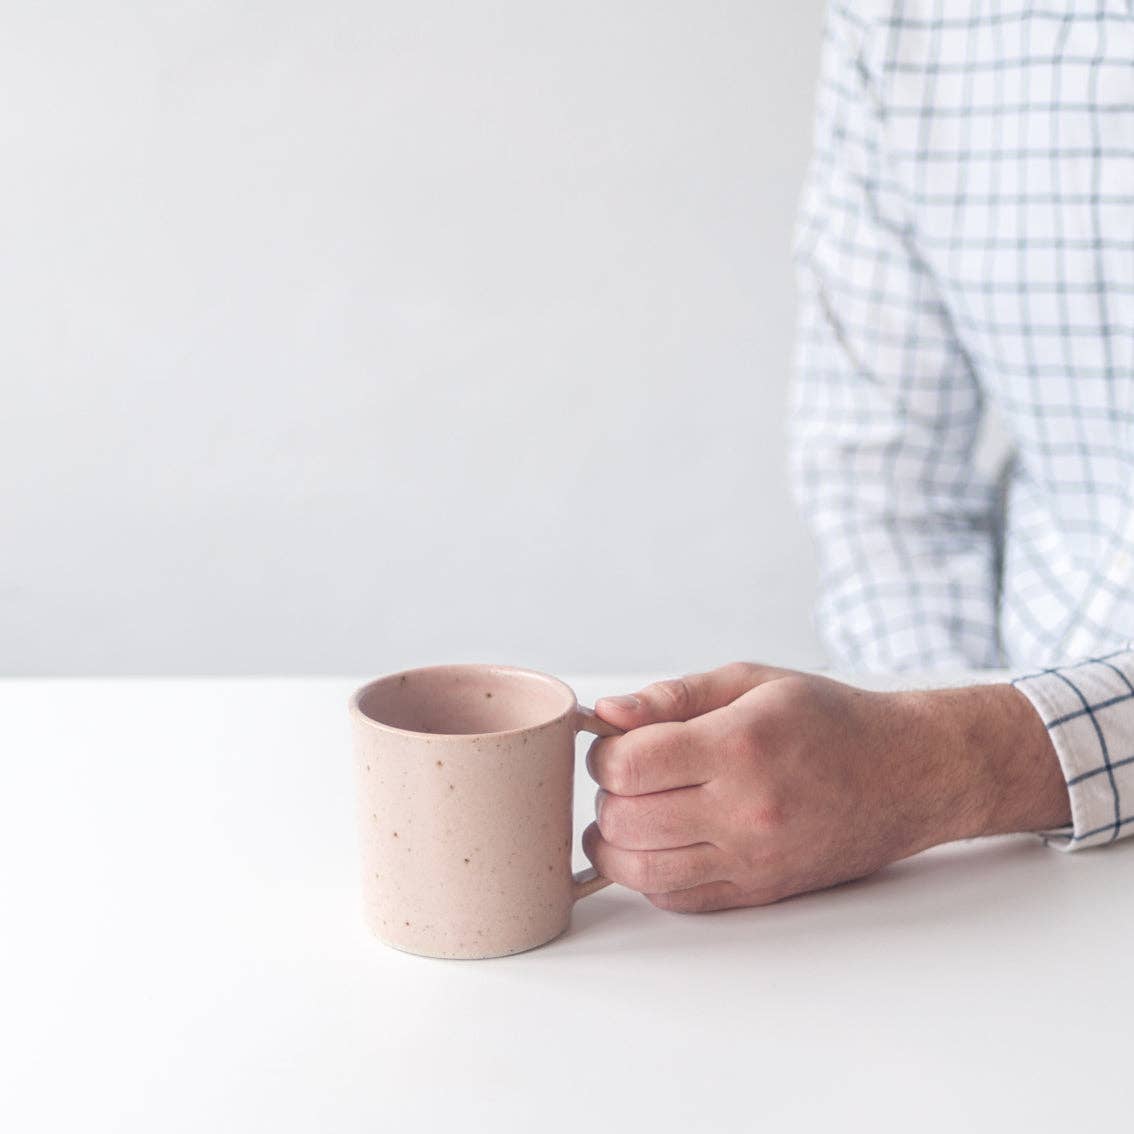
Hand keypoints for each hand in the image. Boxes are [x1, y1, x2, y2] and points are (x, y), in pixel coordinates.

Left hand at [582, 662, 1069, 911]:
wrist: (907, 775)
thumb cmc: (830, 721)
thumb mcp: (752, 682)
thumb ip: (673, 696)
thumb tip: (608, 713)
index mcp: (740, 746)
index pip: (628, 766)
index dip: (605, 753)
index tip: (617, 743)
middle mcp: (745, 811)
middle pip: (624, 821)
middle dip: (607, 794)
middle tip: (626, 775)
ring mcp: (752, 860)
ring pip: (639, 870)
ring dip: (615, 842)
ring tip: (629, 812)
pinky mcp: (758, 892)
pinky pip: (674, 898)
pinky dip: (649, 873)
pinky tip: (660, 842)